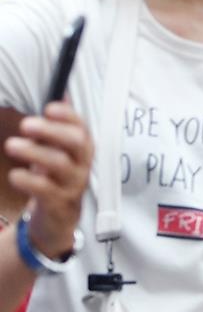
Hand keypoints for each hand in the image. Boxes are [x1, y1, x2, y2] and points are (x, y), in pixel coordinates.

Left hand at [7, 102, 91, 257]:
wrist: (58, 219)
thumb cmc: (55, 177)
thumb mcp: (59, 150)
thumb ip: (59, 125)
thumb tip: (61, 92)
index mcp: (82, 148)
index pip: (82, 126)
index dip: (68, 116)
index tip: (49, 108)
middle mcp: (82, 163)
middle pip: (76, 142)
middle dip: (52, 131)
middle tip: (26, 124)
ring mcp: (73, 184)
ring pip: (59, 164)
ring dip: (34, 153)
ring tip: (11, 145)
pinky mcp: (60, 203)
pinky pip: (46, 190)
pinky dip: (30, 181)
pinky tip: (15, 175)